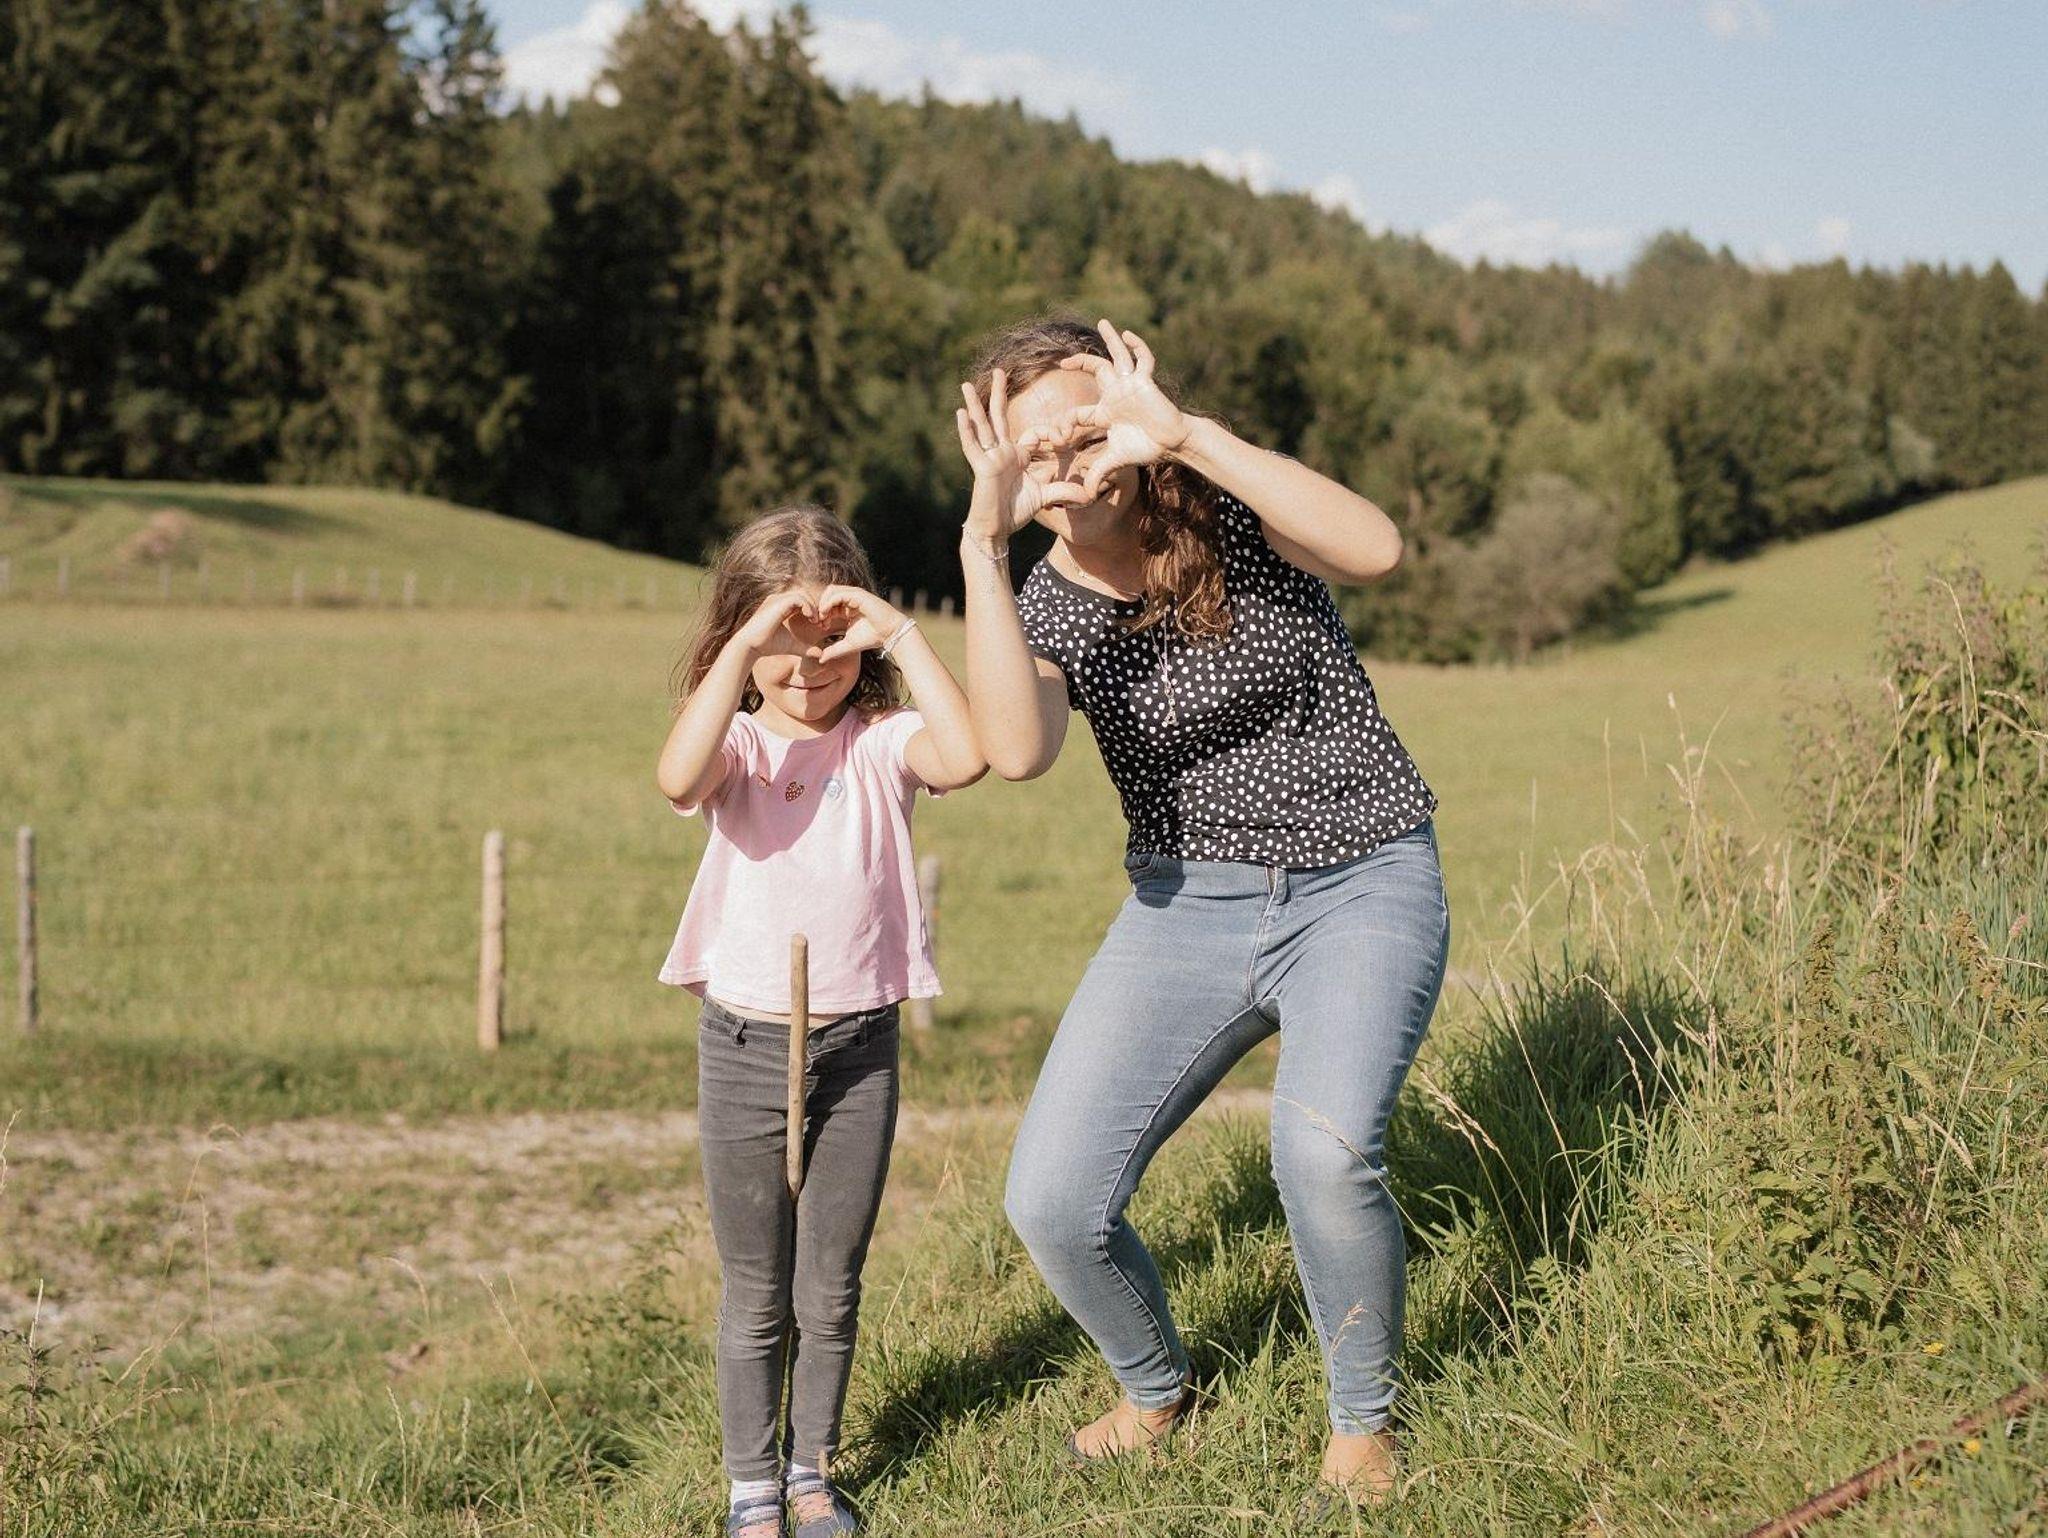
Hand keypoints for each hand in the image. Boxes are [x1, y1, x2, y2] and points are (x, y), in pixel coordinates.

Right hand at [732, 589, 815, 660]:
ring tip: (816, 622)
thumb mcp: (792, 645)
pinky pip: (798, 598)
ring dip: (813, 608)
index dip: (815, 611)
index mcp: (782, 606)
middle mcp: (779, 600)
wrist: (750, 646)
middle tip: (823, 623)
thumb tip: (820, 655)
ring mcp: (777, 599)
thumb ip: (806, 648)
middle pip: (806, 596)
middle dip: (817, 608)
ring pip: (803, 595)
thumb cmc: (767, 645)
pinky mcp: (777, 603)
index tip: (821, 625)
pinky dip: (807, 607)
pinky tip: (810, 618)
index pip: (804, 601)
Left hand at [813, 585, 908, 662]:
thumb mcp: (848, 644)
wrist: (890, 634)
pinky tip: (827, 614)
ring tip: (822, 617)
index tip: (820, 626)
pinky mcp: (858, 595)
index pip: (828, 603)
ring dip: (823, 603)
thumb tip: (821, 659)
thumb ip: (834, 650)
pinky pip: (838, 594)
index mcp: (847, 607)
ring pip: (831, 591)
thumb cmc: (872, 638)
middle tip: (819, 621)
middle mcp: (850, 599)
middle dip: (820, 607)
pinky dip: (829, 602)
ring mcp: (854, 595)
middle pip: (827, 594)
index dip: (821, 613)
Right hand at [956, 367, 1085, 541]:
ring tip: (966, 386)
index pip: (1032, 434)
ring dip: (975, 405)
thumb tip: (1088, 495)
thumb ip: (1063, 491)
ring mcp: (990, 458)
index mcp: (1017, 456)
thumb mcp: (1044, 497)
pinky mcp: (981, 467)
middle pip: (999, 417)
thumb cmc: (1015, 513)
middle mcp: (1002, 452)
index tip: (1064, 437)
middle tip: (1000, 370)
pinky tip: (960, 413)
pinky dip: (966, 430)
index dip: (1049, 432)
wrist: (995, 529)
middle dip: (1000, 394)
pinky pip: (972, 446)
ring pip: (982, 426)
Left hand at [1021, 319, 1190, 502]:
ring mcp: (1131, 385)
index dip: (1064, 424)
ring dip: (1111, 339)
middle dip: (1079, 362)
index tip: (1057, 438)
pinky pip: (1143, 359)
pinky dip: (1137, 346)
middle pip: (1096, 370)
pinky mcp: (1146, 381)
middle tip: (1063, 360)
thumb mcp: (1117, 459)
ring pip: (1118, 356)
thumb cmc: (1147, 447)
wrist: (1173, 443)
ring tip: (1104, 322)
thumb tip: (1084, 495)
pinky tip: (1128, 335)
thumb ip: (1098, 472)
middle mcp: (1116, 394)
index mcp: (1105, 411)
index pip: (1078, 412)